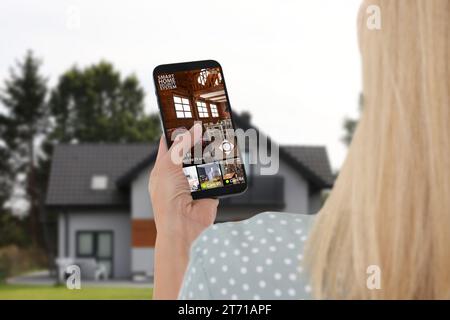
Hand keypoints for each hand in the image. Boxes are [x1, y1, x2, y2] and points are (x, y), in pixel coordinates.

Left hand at [149, 123, 218, 298]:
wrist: (182, 226)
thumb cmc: (167, 199)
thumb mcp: (168, 165)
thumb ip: (182, 145)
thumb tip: (195, 127)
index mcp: (164, 167)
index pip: (169, 143)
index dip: (175, 130)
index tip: (184, 116)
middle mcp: (180, 173)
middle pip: (191, 151)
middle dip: (199, 140)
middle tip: (209, 124)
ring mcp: (195, 182)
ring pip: (206, 161)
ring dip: (212, 153)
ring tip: (221, 136)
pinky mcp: (210, 189)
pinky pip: (218, 174)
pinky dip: (223, 168)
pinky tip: (228, 155)